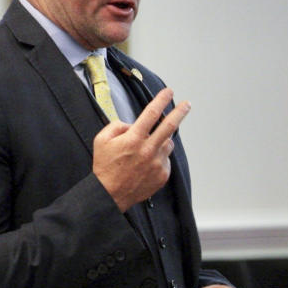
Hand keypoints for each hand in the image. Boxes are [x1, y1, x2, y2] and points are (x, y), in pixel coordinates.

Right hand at [92, 88, 190, 211]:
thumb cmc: (105, 166)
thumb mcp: (101, 140)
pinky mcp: (162, 175)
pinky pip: (165, 160)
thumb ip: (117, 126)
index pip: (151, 113)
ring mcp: (157, 163)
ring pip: (167, 144)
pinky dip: (159, 158)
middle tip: (187, 104)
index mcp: (134, 138)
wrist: (110, 194)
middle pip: (170, 126)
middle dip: (180, 112)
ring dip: (162, 141)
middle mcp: (148, 149)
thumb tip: (133, 124)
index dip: (161, 100)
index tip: (168, 92)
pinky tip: (146, 164)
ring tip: (148, 149)